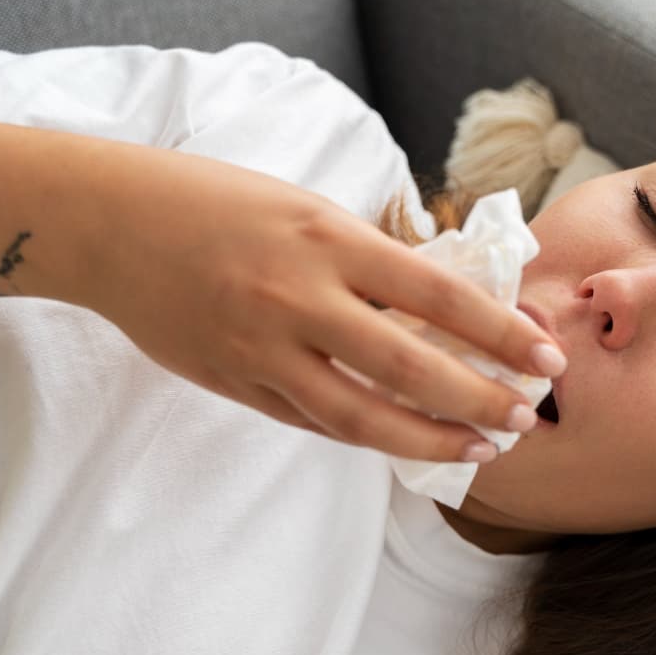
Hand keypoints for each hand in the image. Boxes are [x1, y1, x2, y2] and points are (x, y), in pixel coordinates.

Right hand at [75, 151, 566, 462]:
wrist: (110, 226)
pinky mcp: (237, 385)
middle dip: (478, 399)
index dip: (499, 332)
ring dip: (429, 439)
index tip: (545, 356)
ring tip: (478, 450)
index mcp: (328, 238)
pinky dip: (366, 435)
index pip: (437, 294)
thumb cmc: (216, 203)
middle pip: (409, 366)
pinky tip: (406, 441)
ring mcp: (263, 350)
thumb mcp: (305, 210)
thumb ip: (369, 260)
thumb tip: (444, 307)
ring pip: (362, 416)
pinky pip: (315, 422)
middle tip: (524, 419)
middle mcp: (299, 298)